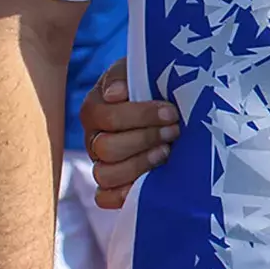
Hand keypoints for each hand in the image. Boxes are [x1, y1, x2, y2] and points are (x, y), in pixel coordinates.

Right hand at [78, 59, 179, 208]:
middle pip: (105, 148)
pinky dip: (122, 194)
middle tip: (173, 131)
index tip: (171, 112)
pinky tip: (148, 182)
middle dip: (144, 139)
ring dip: (139, 164)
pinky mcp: (115, 184)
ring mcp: (103, 163)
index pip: (106, 117)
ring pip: (105, 174)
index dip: (140, 116)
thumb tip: (115, 94)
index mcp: (96, 109)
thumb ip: (125, 75)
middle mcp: (94, 138)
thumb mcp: (143, 70)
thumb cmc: (157, 84)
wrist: (175, 103)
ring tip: (166, 152)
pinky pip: (105, 198)